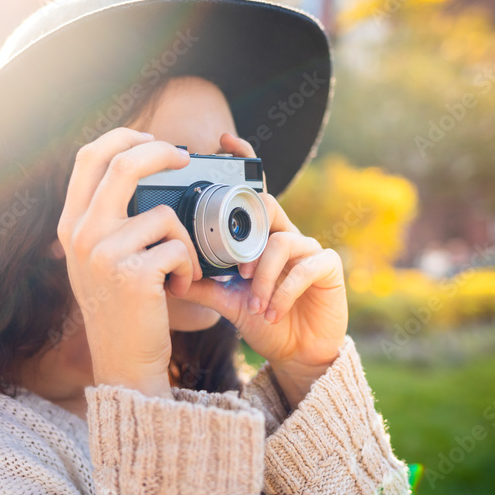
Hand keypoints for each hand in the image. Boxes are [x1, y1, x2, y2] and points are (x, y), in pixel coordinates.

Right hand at [56, 128, 201, 398]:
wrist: (124, 363)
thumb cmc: (123, 309)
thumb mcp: (98, 260)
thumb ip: (107, 219)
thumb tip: (140, 168)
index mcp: (70, 225)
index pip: (88, 157)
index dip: (122, 137)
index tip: (150, 138)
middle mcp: (80, 235)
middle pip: (122, 165)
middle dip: (160, 151)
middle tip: (184, 157)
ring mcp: (103, 254)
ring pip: (164, 215)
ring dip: (185, 241)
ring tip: (177, 270)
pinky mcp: (132, 274)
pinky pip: (178, 247)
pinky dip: (188, 267)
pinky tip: (177, 289)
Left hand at [180, 133, 348, 406]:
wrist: (297, 354)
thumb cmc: (264, 321)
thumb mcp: (226, 301)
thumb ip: (201, 284)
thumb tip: (165, 271)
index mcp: (261, 237)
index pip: (253, 194)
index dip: (243, 163)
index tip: (224, 140)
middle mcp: (286, 235)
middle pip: (268, 209)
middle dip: (250, 239)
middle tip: (238, 272)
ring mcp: (310, 248)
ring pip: (281, 243)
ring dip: (263, 279)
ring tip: (255, 306)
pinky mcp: (329, 267)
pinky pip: (305, 266)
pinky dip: (283, 291)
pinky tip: (272, 312)